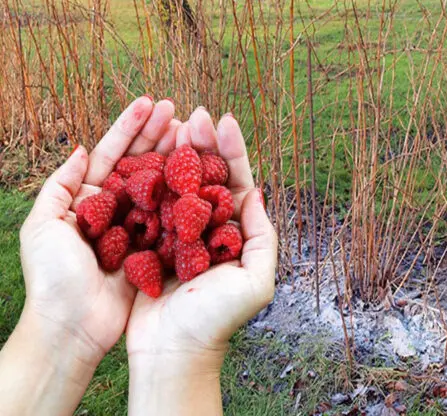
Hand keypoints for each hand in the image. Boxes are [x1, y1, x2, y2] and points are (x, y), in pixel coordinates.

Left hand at [0, 96, 177, 414]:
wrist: (73, 326)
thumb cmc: (53, 278)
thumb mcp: (42, 226)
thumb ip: (59, 186)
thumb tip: (82, 149)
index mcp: (87, 199)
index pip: (112, 154)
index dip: (130, 127)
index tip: (151, 102)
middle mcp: (116, 209)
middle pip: (140, 163)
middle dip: (158, 135)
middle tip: (181, 111)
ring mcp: (139, 227)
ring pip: (162, 185)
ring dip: (177, 157)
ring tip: (194, 133)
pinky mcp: (157, 249)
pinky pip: (175, 217)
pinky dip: (189, 196)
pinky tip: (203, 176)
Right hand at [126, 108, 276, 414]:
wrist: (173, 351)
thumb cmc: (218, 320)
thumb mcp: (256, 280)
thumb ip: (262, 237)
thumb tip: (258, 193)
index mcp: (235, 234)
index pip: (236, 183)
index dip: (232, 151)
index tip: (225, 120)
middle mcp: (207, 228)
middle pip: (206, 176)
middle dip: (203, 143)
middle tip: (196, 114)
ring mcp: (176, 232)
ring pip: (177, 183)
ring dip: (175, 152)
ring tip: (173, 123)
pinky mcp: (148, 241)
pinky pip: (148, 204)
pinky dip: (147, 178)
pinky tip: (145, 154)